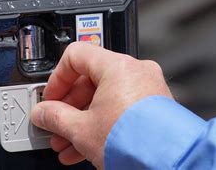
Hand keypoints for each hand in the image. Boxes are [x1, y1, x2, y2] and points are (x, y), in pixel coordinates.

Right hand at [30, 42, 172, 168]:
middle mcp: (135, 71)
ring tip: (67, 142)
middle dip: (68, 107)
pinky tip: (86, 146)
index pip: (75, 56)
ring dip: (82, 120)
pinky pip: (119, 108)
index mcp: (117, 66)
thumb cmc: (135, 143)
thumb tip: (43, 113)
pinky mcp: (155, 107)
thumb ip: (55, 117)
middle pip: (89, 79)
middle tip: (55, 124)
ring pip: (104, 97)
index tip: (49, 99)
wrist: (172, 166)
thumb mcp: (82, 129)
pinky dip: (101, 123)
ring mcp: (148, 89)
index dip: (56, 78)